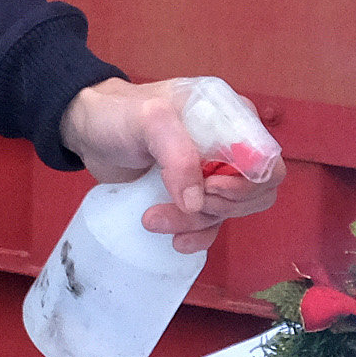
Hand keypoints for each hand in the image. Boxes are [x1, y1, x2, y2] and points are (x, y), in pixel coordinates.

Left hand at [58, 78, 282, 253]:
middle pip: (255, 192)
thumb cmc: (119, 114)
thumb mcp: (149, 121)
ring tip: (154, 219)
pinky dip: (198, 237)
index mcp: (230, 116)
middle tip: (182, 204)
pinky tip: (176, 242)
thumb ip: (178, 155)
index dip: (246, 182)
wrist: (89, 131)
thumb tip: (198, 202)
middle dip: (220, 207)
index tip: (210, 187)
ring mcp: (212, 172)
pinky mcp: (193, 195)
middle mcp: (229, 145)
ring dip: (198, 223)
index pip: (265, 159)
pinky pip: (212, 224)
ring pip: (230, 212)